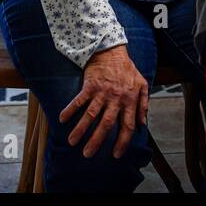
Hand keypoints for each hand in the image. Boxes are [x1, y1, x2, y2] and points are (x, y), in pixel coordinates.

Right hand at [59, 44, 149, 158]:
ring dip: (80, 129)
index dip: (122, 142)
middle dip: (97, 141)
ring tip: (72, 142)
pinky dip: (70, 109)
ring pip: (90, 115)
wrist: (111, 50)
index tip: (116, 154)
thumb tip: (142, 124)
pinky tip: (62, 119)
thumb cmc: (127, 69)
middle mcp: (115, 99)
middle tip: (88, 154)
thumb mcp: (142, 84)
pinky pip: (79, 100)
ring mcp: (102, 92)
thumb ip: (143, 104)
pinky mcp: (90, 85)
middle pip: (106, 124)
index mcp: (129, 100)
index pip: (127, 126)